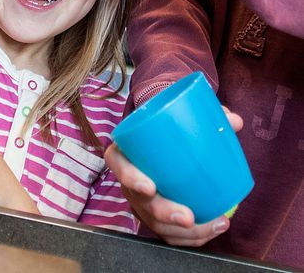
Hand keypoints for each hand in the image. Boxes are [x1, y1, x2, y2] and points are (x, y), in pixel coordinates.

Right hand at [104, 108, 243, 246]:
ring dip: (185, 232)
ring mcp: (141, 200)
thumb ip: (203, 116)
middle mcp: (129, 179)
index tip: (150, 186)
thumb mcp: (177, 118)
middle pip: (140, 201)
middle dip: (165, 212)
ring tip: (215, 223)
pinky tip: (213, 229)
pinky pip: (169, 232)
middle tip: (188, 216)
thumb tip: (234, 121)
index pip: (118, 165)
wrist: (159, 140)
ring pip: (156, 222)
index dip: (131, 178)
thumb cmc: (165, 129)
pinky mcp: (156, 213)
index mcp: (126, 151)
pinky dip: (190, 237)